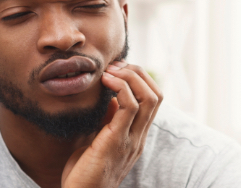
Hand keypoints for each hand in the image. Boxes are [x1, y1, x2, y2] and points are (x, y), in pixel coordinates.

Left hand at [61, 61, 162, 187]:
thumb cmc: (84, 173)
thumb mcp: (98, 141)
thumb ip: (108, 123)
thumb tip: (110, 101)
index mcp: (136, 136)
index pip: (153, 100)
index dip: (139, 79)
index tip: (117, 70)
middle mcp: (139, 137)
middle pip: (156, 95)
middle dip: (137, 73)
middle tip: (114, 66)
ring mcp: (132, 139)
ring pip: (148, 97)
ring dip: (130, 76)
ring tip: (110, 71)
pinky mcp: (117, 140)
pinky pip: (129, 106)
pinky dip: (120, 87)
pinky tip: (105, 83)